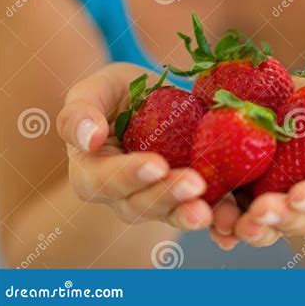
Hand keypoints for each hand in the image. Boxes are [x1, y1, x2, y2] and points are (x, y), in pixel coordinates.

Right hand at [56, 62, 212, 231]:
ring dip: (187, 211)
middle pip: (139, 204)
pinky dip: (212, 214)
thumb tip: (88, 138)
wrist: (150, 98)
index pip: (104, 180)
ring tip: (207, 209)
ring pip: (167, 213)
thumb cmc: (114, 94)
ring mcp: (153, 198)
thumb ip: (79, 113)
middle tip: (193, 184)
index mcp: (91, 171)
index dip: (129, 175)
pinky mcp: (183, 195)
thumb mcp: (93, 91)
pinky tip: (226, 212)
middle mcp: (121, 194)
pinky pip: (195, 208)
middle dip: (166, 195)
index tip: (155, 164)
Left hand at [210, 120, 304, 249]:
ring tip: (229, 222)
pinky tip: (212, 225)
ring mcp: (271, 201)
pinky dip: (221, 225)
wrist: (287, 96)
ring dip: (246, 227)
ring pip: (261, 226)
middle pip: (294, 220)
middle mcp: (304, 202)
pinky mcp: (241, 195)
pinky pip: (232, 216)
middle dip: (277, 217)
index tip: (298, 195)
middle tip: (260, 211)